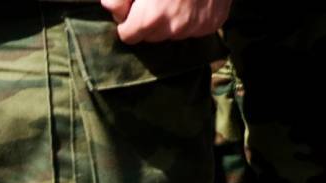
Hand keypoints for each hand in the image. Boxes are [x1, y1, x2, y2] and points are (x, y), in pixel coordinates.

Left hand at [99, 0, 228, 42]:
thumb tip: (112, 10)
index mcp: (150, 19)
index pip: (128, 36)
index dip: (129, 20)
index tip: (136, 5)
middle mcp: (173, 29)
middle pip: (150, 37)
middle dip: (149, 22)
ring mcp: (196, 27)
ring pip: (173, 34)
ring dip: (171, 21)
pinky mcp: (213, 24)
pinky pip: (195, 29)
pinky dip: (192, 18)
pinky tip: (192, 1)